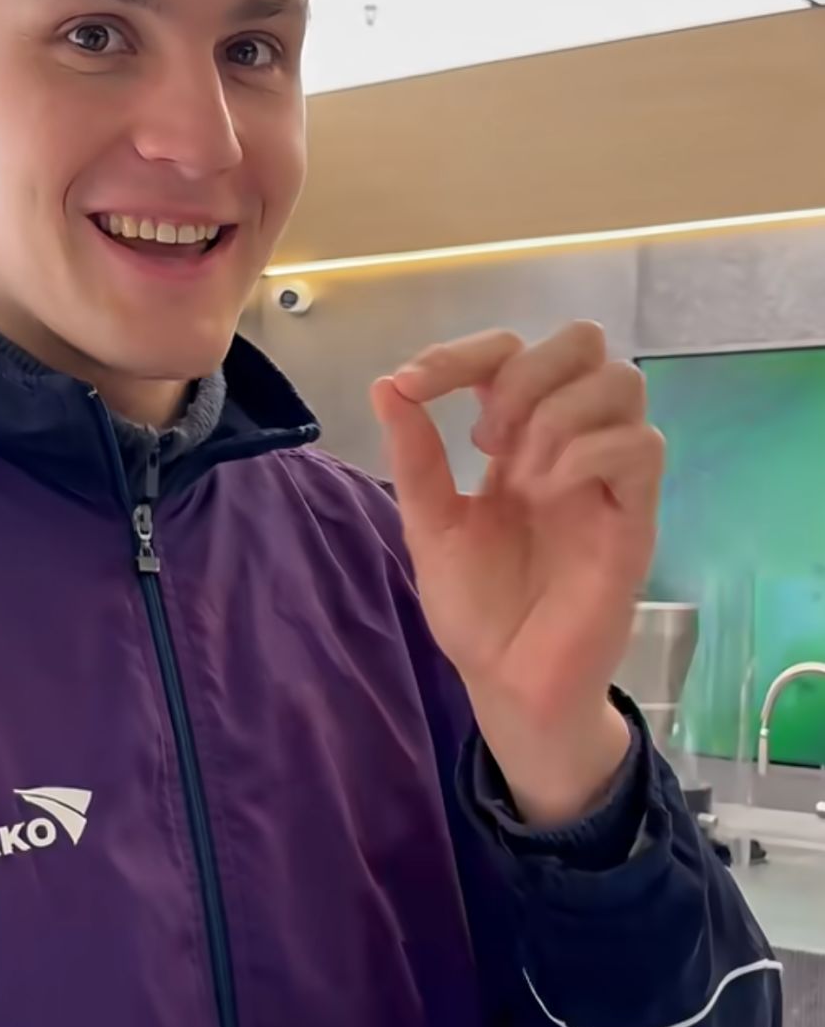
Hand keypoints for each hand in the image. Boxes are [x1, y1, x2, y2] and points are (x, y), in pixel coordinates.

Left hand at [371, 322, 663, 823]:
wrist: (508, 683)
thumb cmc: (477, 608)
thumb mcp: (430, 524)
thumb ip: (415, 456)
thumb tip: (386, 384)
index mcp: (519, 438)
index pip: (514, 352)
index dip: (463, 353)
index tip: (411, 386)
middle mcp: (570, 444)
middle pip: (584, 343)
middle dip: (525, 373)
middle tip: (485, 439)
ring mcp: (607, 477)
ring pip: (621, 382)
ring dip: (556, 413)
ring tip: (517, 475)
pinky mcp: (635, 517)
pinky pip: (640, 446)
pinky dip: (586, 452)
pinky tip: (546, 491)